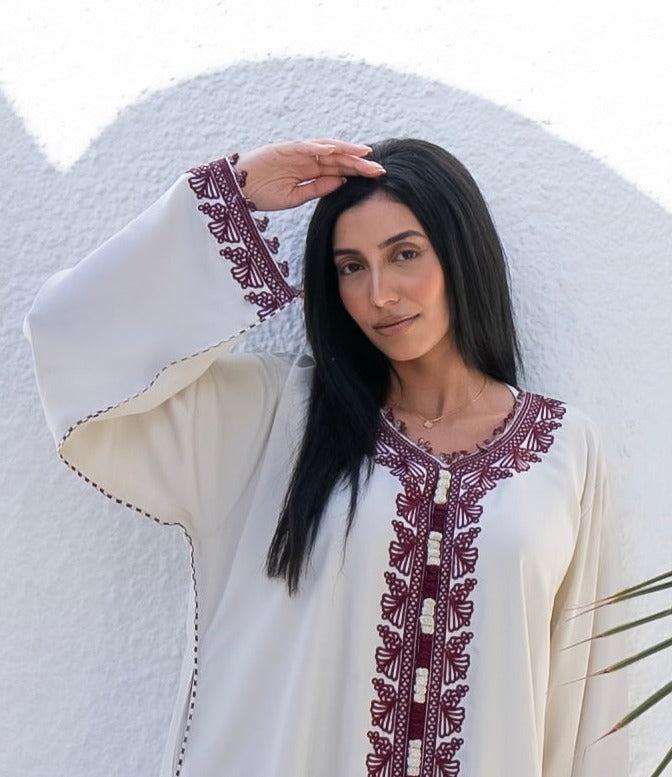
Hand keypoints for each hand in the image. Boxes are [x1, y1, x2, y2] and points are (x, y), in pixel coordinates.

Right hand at [232, 138, 385, 210]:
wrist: (236, 191)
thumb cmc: (262, 194)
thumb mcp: (295, 197)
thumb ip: (317, 188)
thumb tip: (341, 181)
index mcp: (309, 171)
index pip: (339, 169)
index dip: (357, 171)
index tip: (376, 176)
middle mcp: (306, 158)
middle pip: (337, 157)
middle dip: (358, 162)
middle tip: (379, 168)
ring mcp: (295, 152)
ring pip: (325, 147)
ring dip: (345, 149)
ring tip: (364, 153)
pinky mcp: (283, 148)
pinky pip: (304, 146)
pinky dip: (319, 147)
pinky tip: (334, 150)